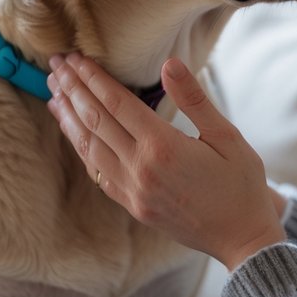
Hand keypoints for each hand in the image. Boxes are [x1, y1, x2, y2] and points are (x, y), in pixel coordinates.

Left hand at [46, 53, 286, 270]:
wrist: (242, 239)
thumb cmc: (241, 184)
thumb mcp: (227, 136)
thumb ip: (195, 99)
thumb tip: (169, 63)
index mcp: (164, 147)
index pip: (117, 104)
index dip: (93, 78)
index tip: (76, 57)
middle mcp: (140, 169)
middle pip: (95, 122)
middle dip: (73, 90)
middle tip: (56, 64)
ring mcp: (132, 191)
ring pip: (89, 147)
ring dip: (69, 117)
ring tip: (53, 91)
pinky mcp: (132, 205)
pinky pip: (97, 171)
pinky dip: (80, 146)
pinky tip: (73, 130)